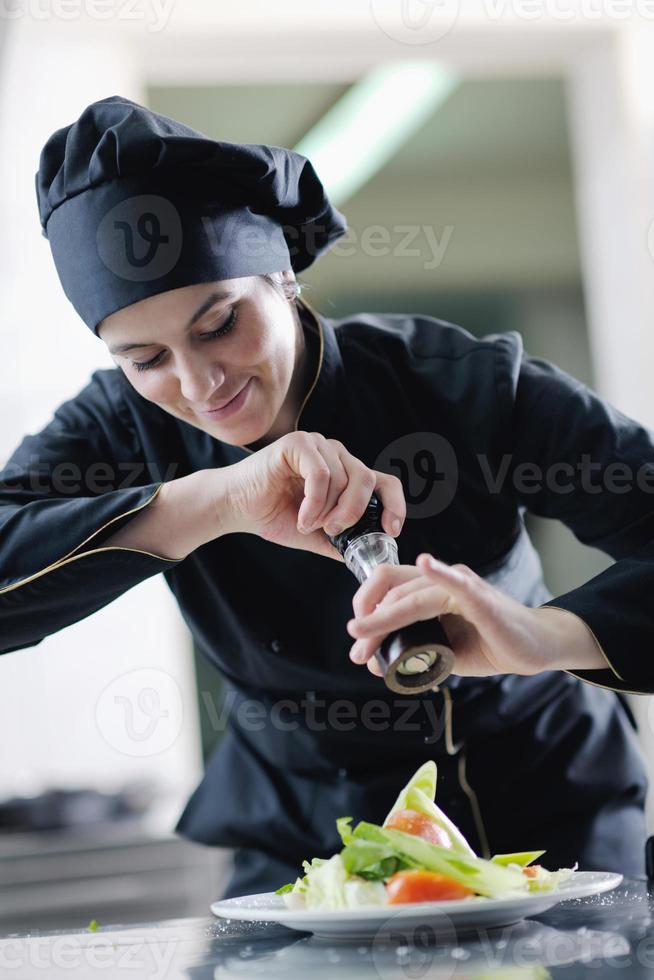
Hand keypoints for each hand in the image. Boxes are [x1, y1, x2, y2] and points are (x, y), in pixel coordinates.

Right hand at [221, 431, 405, 560]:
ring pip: (344, 478)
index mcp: (346, 473)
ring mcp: (318, 445)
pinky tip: (301, 517)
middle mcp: (336, 455)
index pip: (384, 482)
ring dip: (328, 510)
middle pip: (368, 479)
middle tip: (334, 531)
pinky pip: (321, 474)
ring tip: (307, 525)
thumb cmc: (273, 517)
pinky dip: (314, 501)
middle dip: (355, 512)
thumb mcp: (316, 535)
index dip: (395, 505)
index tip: (391, 530)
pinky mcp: (298, 444)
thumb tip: (371, 558)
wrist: (235, 508)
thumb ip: (343, 542)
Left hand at [347, 553, 607, 676]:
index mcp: (432, 587)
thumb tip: (374, 664)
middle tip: (357, 649)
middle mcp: (443, 580)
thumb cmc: (489, 643)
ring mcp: (462, 586)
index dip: (365, 604)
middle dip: (370, 621)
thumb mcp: (441, 650)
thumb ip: (411, 651)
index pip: (388, 584)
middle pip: (394, 590)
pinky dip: (440, 573)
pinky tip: (426, 564)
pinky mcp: (482, 599)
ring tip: (364, 636)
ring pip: (414, 596)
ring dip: (385, 618)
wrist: (532, 650)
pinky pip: (459, 584)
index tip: (357, 635)